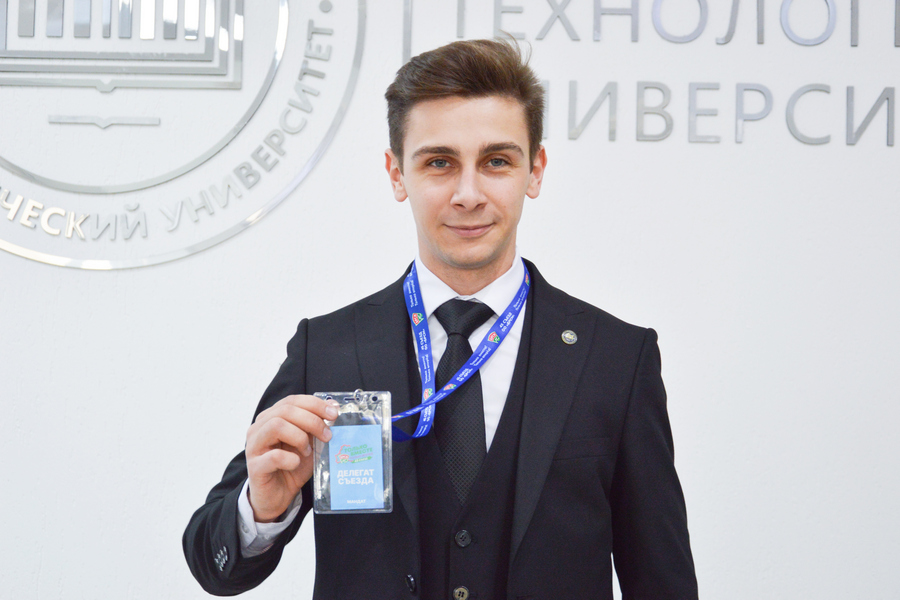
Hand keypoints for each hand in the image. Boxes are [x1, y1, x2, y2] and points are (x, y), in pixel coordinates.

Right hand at [245, 394, 337, 521]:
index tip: (333, 414)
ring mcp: (254, 446)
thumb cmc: (292, 466)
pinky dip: (290, 458)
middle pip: (285, 410)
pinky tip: (296, 463)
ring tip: (308, 451)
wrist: (278, 496)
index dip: (314, 404)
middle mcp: (259, 428)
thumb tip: (333, 408)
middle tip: (327, 435)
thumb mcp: (309, 443)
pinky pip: (274, 456)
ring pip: (276, 426)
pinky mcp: (254, 466)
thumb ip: (316, 427)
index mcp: (271, 417)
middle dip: (312, 420)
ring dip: (299, 437)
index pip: (292, 400)